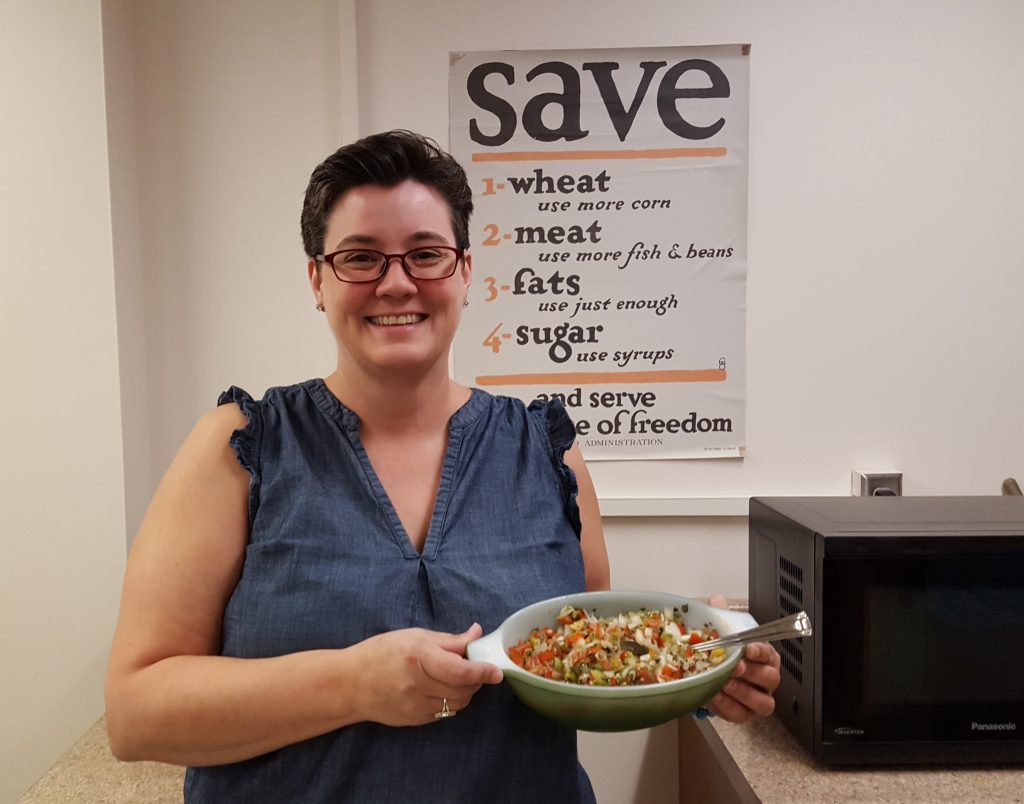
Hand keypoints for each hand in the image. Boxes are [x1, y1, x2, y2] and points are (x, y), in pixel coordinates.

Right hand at [351, 623, 502, 726]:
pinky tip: (441, 689)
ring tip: (457, 677)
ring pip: (457, 704)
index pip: (460, 671)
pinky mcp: (415, 720)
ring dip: (466, 691)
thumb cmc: (380, 653)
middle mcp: (418, 685)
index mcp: (419, 658)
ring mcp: (416, 706)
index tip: (496, 672)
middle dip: (476, 679)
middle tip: (474, 667)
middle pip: (463, 690)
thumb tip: (476, 633)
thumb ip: (449, 640)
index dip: (482, 672)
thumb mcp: (415, 637)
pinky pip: (444, 712)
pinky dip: (451, 701)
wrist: (349, 683)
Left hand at [705, 594, 780, 722]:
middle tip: (734, 667)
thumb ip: (721, 616)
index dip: (760, 651)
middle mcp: (767, 679)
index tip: (748, 648)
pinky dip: (728, 707)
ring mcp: (758, 698)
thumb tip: (717, 601)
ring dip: (742, 693)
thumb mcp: (722, 633)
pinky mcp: (745, 714)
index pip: (769, 653)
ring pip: (762, 702)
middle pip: (769, 678)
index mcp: (765, 656)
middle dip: (752, 673)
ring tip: (724, 684)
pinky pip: (741, 714)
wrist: (711, 674)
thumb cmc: (724, 653)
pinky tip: (714, 697)